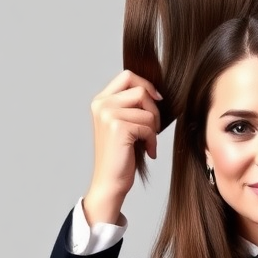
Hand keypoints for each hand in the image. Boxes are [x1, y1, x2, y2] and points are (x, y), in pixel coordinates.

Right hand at [82, 70, 162, 224]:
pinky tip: (148, 152)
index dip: (146, 85)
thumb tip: (155, 91)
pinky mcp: (118, 127)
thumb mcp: (123, 123)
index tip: (157, 100)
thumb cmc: (121, 154)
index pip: (127, 76)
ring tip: (148, 142)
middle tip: (153, 128)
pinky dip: (153, 140)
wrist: (110, 181)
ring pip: (147, 109)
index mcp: (101, 100)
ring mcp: (108, 114)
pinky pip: (148, 126)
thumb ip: (131, 105)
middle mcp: (101, 104)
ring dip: (153, 128)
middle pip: (140, 89)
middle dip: (154, 109)